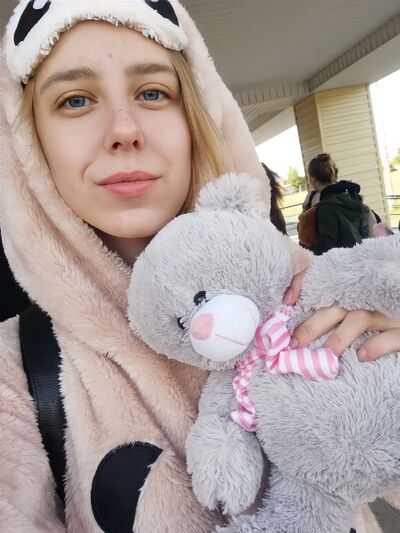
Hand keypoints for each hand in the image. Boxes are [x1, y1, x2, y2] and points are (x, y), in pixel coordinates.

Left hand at [283, 269, 399, 360]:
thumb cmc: (374, 303)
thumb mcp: (348, 298)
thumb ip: (317, 294)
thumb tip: (288, 299)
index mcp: (349, 289)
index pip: (322, 281)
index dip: (302, 285)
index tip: (286, 302)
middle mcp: (364, 298)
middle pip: (334, 309)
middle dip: (312, 326)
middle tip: (295, 344)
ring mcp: (384, 312)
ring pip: (359, 320)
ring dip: (340, 337)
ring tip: (325, 354)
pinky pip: (391, 337)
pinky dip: (376, 345)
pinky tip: (362, 355)